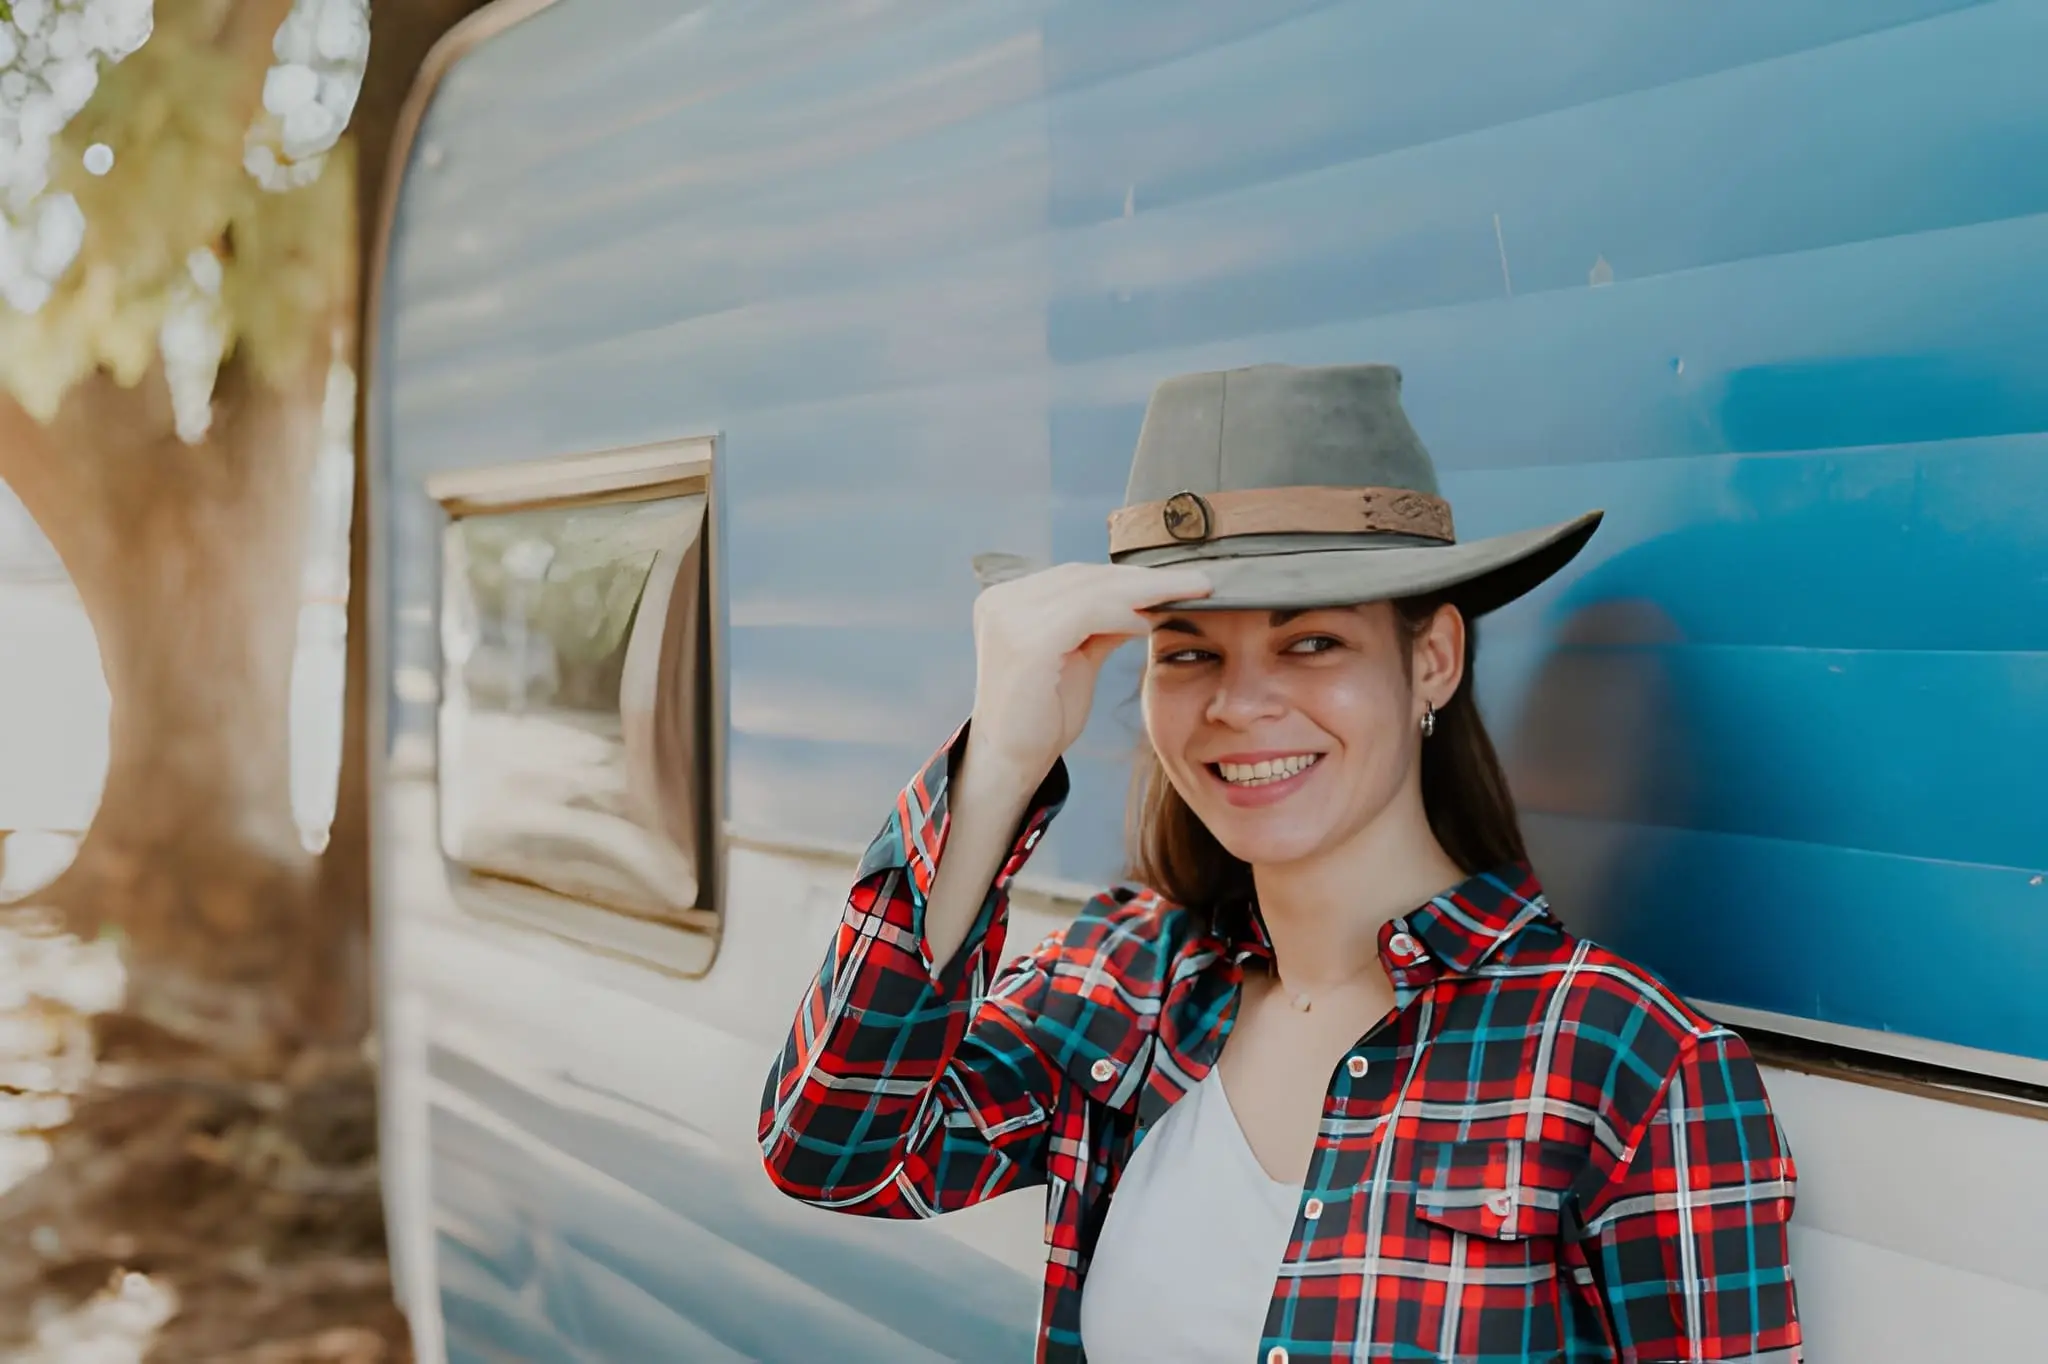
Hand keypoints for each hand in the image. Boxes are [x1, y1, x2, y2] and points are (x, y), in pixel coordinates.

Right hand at [966, 562, 1211, 786]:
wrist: (1011, 764)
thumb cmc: (1042, 718)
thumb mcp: (1075, 658)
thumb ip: (1100, 626)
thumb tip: (1144, 600)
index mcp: (1005, 601)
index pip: (1075, 577)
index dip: (1127, 577)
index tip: (1173, 582)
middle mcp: (1000, 602)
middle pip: (1084, 577)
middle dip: (1143, 579)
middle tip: (1194, 582)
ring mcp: (1009, 619)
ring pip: (1092, 590)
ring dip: (1145, 591)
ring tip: (1187, 595)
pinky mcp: (1027, 642)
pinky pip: (1088, 614)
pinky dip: (1125, 614)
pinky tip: (1151, 623)